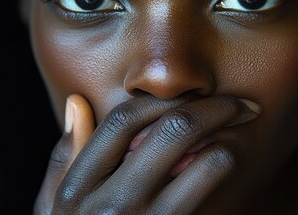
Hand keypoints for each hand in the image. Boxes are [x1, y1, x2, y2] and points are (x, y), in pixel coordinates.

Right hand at [34, 94, 259, 214]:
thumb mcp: (54, 203)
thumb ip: (64, 154)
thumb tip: (76, 104)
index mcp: (78, 187)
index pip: (124, 120)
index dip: (162, 99)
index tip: (188, 94)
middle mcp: (115, 204)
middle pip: (174, 131)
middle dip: (216, 108)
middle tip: (241, 104)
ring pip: (208, 160)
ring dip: (232, 137)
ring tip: (243, 128)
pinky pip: (214, 190)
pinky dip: (227, 163)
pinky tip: (229, 154)